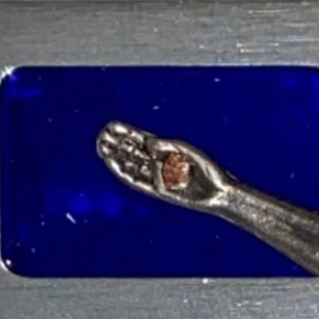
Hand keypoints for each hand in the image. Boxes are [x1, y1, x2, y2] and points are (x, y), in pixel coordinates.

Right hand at [97, 122, 229, 208]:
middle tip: (101, 136)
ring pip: (132, 166)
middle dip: (118, 144)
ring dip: (117, 158)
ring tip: (102, 149)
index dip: (126, 133)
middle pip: (133, 152)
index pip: (141, 140)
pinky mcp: (158, 190)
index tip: (111, 126)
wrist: (217, 192)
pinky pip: (138, 182)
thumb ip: (167, 146)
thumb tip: (148, 143)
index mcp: (167, 150)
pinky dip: (125, 173)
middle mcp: (160, 162)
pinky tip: (114, 165)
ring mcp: (158, 176)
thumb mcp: (187, 151)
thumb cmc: (208, 170)